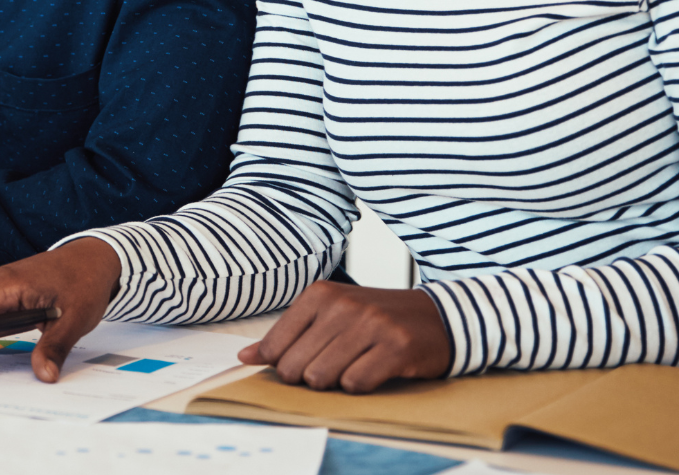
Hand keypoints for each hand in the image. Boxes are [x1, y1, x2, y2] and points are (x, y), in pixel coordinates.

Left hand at [237, 281, 450, 393]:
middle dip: (309, 377)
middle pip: (295, 367)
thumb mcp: (327, 316)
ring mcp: (370, 324)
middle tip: (333, 365)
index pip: (275, 346)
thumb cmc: (373, 319)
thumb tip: (244, 358)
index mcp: (318, 294)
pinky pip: (355, 384)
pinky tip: (373, 370)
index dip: (285, 364)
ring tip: (353, 366)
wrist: (434, 317)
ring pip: (322, 377)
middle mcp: (342, 305)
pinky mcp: (396, 347)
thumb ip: (286, 337)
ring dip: (335, 382)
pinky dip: (360, 385)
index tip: (305, 359)